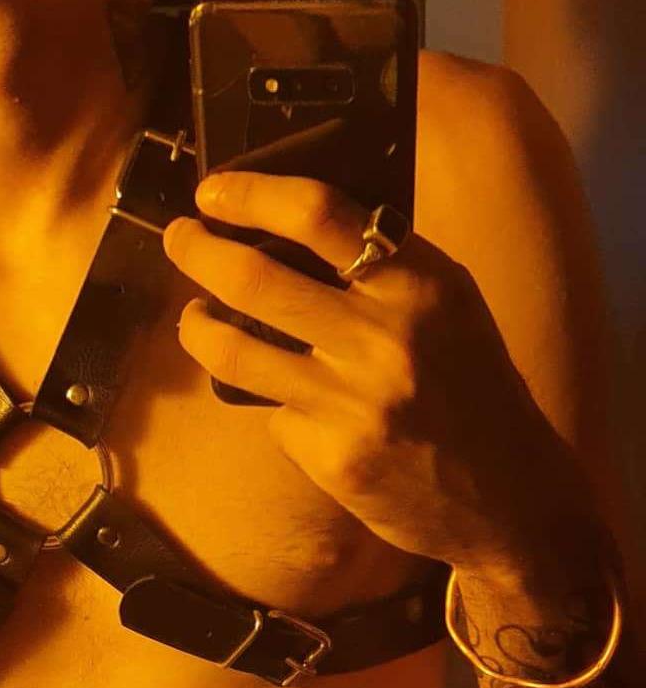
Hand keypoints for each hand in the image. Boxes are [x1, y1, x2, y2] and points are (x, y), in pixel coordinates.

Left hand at [162, 172, 597, 575]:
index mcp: (418, 282)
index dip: (250, 195)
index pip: (317, 213)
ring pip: (234, 352)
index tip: (213, 193)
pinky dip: (272, 401)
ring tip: (195, 316)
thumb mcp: (446, 304)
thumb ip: (382, 266)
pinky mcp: (331, 457)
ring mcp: (353, 403)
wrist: (507, 494)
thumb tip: (282, 227)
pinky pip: (273, 414)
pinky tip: (292, 402)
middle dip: (197, 252)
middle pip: (254, 279)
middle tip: (180, 241)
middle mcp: (384, 337)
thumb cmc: (470, 387)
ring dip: (197, 326)